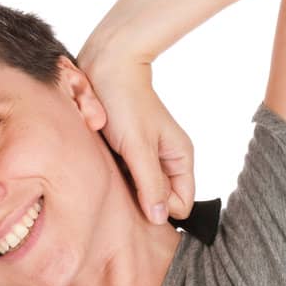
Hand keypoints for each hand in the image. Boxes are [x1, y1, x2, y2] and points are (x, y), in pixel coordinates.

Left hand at [77, 52, 195, 224]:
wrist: (106, 66)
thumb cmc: (124, 102)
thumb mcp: (138, 147)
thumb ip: (150, 184)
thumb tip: (160, 219)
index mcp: (180, 158)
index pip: (181, 205)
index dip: (160, 209)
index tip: (137, 196)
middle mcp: (166, 161)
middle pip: (159, 201)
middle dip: (139, 199)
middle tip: (120, 180)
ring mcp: (146, 158)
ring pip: (139, 191)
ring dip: (123, 187)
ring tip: (111, 167)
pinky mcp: (127, 154)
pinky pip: (124, 178)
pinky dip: (113, 175)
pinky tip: (104, 161)